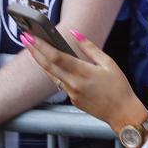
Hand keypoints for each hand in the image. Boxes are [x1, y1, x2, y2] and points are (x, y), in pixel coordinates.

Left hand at [22, 31, 146, 133]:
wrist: (122, 113)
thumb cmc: (119, 87)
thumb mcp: (109, 63)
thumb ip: (90, 48)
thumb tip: (75, 33)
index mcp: (84, 73)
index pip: (57, 57)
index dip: (42, 46)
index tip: (32, 36)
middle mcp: (74, 84)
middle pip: (48, 66)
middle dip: (34, 51)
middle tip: (25, 38)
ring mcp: (71, 93)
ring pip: (51, 75)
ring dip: (41, 61)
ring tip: (33, 48)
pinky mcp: (72, 99)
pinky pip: (60, 83)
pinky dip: (54, 72)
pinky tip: (51, 64)